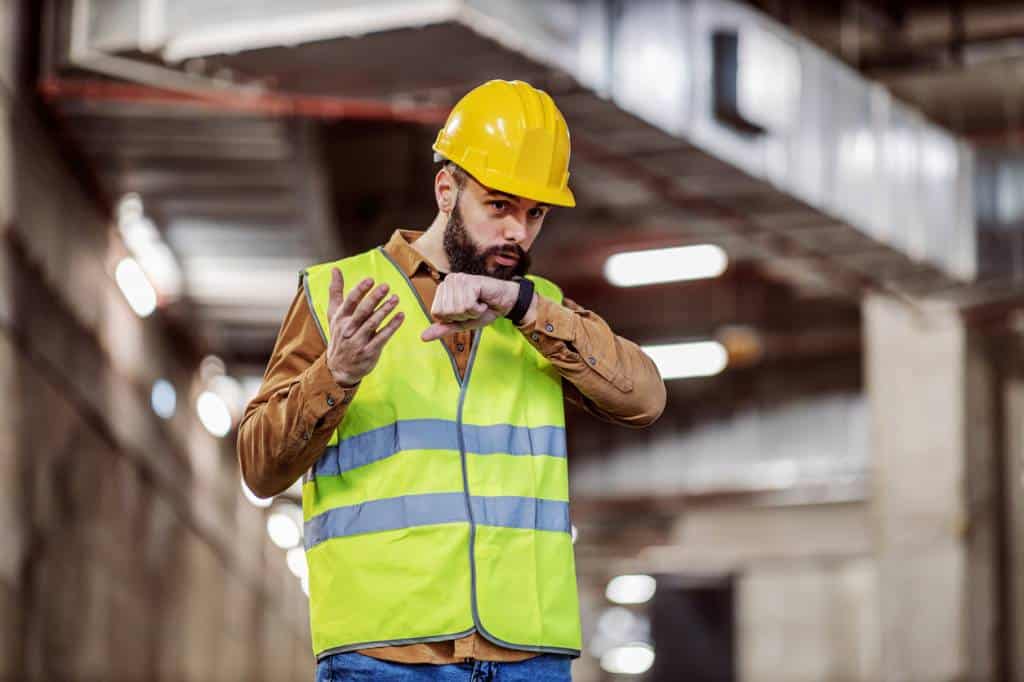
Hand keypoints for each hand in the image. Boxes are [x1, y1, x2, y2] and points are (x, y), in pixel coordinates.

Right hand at [325, 268, 404, 385]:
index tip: (370, 280)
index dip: (360, 290)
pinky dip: (392, 326)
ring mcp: (358, 341)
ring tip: (396, 299)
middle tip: (386, 286)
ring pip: (372, 324)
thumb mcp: (334, 314)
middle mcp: (348, 329)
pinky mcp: (369, 352)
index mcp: (340, 318)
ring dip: (385, 311)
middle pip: (362, 311)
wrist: (339, 369)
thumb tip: (335, 269)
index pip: (350, 302)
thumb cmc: (339, 336)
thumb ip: (336, 292)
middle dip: (374, 298)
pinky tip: (401, 316)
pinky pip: (382, 337)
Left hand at [421, 273, 519, 341]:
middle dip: (463, 315)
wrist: (505, 302)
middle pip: (446, 312)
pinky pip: (468, 305)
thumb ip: (443, 328)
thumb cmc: (484, 310)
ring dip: (471, 312)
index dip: (453, 318)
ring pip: (457, 309)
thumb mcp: (461, 323)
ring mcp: (458, 279)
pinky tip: (483, 300)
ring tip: (478, 303)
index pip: (437, 314)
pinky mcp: (469, 280)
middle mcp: (448, 281)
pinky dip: (478, 308)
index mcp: (442, 290)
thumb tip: (423, 337)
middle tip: (473, 307)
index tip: (465, 311)